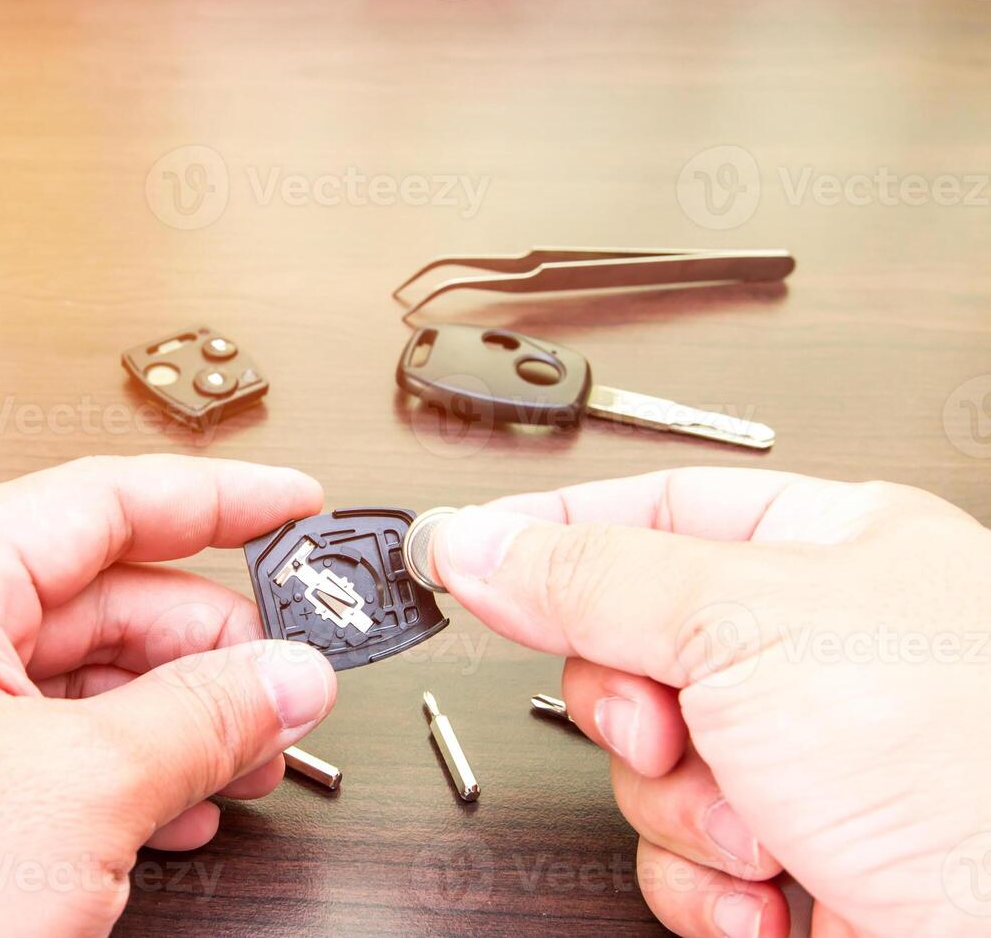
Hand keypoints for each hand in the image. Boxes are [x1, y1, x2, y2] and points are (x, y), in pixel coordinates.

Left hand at [0, 455, 337, 936]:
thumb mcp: (77, 793)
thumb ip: (202, 716)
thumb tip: (285, 675)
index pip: (98, 499)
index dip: (216, 501)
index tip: (291, 505)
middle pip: (91, 596)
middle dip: (202, 646)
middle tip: (284, 681)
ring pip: (66, 678)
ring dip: (167, 719)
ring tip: (242, 759)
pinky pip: (27, 741)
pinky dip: (108, 768)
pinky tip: (170, 808)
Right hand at [431, 469, 990, 937]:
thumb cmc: (971, 760)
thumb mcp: (743, 622)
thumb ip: (588, 575)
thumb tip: (475, 538)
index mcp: (820, 547)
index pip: (644, 511)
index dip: (546, 535)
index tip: (460, 557)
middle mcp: (811, 647)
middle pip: (626, 651)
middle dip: (636, 711)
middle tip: (675, 725)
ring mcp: (803, 756)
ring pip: (647, 765)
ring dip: (682, 811)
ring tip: (760, 823)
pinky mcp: (796, 855)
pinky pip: (683, 857)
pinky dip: (709, 884)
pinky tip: (773, 890)